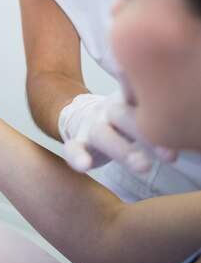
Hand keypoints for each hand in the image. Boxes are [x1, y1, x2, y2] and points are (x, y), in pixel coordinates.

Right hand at [58, 91, 176, 172]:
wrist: (79, 115)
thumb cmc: (122, 117)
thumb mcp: (139, 105)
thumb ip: (158, 104)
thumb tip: (195, 110)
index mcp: (128, 98)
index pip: (140, 94)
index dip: (151, 98)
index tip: (173, 109)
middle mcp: (109, 109)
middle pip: (125, 115)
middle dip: (147, 134)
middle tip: (172, 157)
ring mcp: (92, 125)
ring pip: (104, 135)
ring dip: (123, 150)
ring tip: (144, 167)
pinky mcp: (77, 141)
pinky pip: (73, 148)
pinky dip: (77, 157)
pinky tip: (84, 167)